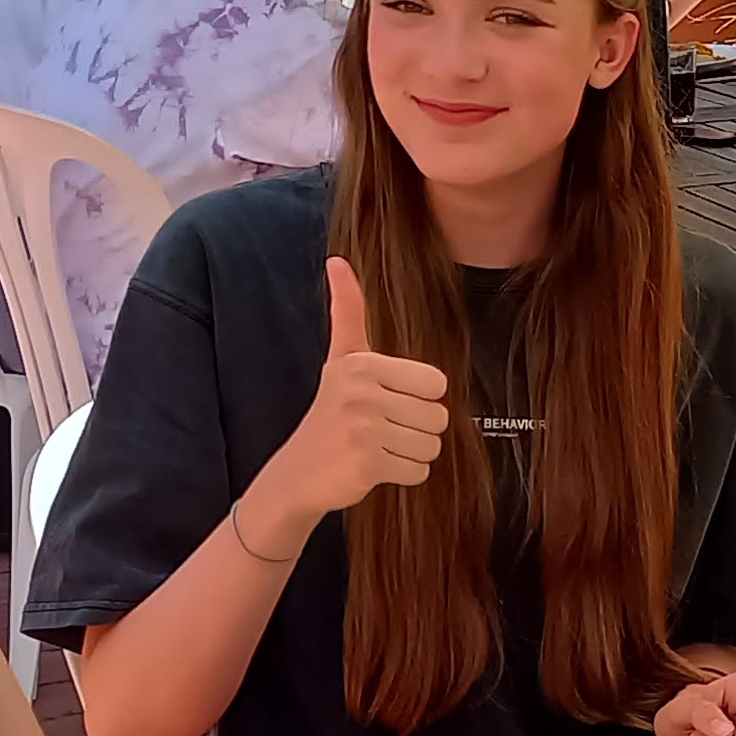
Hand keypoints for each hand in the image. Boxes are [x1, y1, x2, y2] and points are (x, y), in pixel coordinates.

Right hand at [243, 259, 451, 550]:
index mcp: (362, 363)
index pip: (436, 383)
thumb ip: (348, 311)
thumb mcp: (341, 360)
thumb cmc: (331, 414)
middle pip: (438, 417)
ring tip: (377, 448)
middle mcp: (361, 391)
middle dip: (417, 430)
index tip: (387, 403)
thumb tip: (337, 260)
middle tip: (381, 431)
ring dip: (411, 454)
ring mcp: (363, 428)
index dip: (420, 399)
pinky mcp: (366, 463)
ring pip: (431, 446)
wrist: (297, 474)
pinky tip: (374, 468)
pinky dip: (403, 475)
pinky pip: (418, 471)